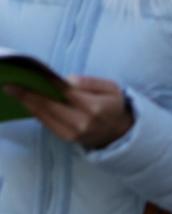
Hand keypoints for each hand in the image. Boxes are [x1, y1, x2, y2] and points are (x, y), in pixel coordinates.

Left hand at [4, 76, 133, 149]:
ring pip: (44, 116)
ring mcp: (72, 133)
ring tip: (13, 91)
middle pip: (49, 106)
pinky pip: (46, 123)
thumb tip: (66, 81)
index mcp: (95, 107)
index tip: (32, 75)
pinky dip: (35, 111)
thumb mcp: (112, 88)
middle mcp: (81, 122)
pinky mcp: (65, 138)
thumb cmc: (113, 105)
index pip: (66, 92)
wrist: (118, 131)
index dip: (48, 84)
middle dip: (28, 94)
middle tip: (10, 84)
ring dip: (27, 103)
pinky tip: (26, 102)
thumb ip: (90, 82)